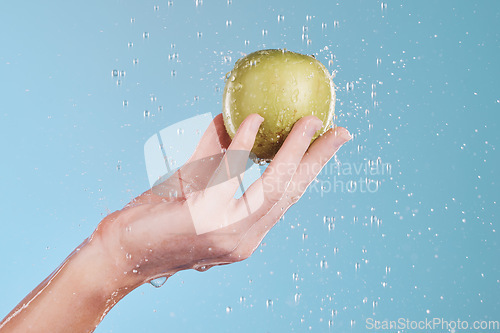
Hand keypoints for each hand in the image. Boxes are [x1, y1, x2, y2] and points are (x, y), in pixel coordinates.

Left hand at [94, 113, 350, 285]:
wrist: (120, 254)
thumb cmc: (157, 221)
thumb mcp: (194, 188)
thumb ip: (216, 156)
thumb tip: (235, 119)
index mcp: (245, 234)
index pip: (285, 200)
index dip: (310, 171)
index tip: (328, 145)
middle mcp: (243, 239)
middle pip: (290, 194)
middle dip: (317, 161)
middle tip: (337, 132)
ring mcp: (227, 232)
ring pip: (273, 188)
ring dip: (293, 151)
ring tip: (308, 123)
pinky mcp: (204, 219)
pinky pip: (230, 176)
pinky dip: (242, 145)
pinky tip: (251, 121)